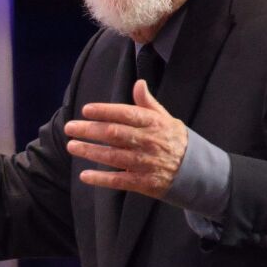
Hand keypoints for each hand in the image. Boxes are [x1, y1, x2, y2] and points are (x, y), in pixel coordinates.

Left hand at [64, 80, 188, 198]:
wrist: (196, 171)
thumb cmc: (175, 141)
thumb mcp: (166, 119)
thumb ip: (148, 103)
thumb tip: (138, 83)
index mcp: (154, 124)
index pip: (126, 114)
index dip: (105, 111)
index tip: (86, 110)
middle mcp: (149, 142)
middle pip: (115, 134)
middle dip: (90, 130)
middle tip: (70, 127)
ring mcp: (146, 163)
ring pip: (113, 157)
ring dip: (90, 151)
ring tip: (72, 146)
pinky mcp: (144, 183)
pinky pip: (119, 181)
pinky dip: (101, 179)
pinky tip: (84, 175)